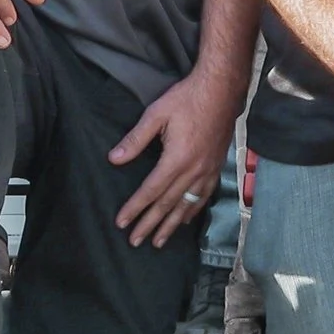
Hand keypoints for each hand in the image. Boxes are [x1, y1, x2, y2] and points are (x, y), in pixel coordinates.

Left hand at [109, 68, 239, 246]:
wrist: (220, 91)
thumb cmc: (186, 99)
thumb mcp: (155, 114)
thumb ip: (135, 139)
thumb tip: (113, 159)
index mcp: (177, 160)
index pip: (151, 191)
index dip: (135, 208)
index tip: (122, 222)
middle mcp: (194, 171)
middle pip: (167, 205)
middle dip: (150, 224)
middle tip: (135, 241)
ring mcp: (207, 172)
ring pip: (186, 206)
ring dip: (170, 225)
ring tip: (158, 241)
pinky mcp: (216, 168)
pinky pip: (203, 197)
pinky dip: (192, 212)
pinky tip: (185, 220)